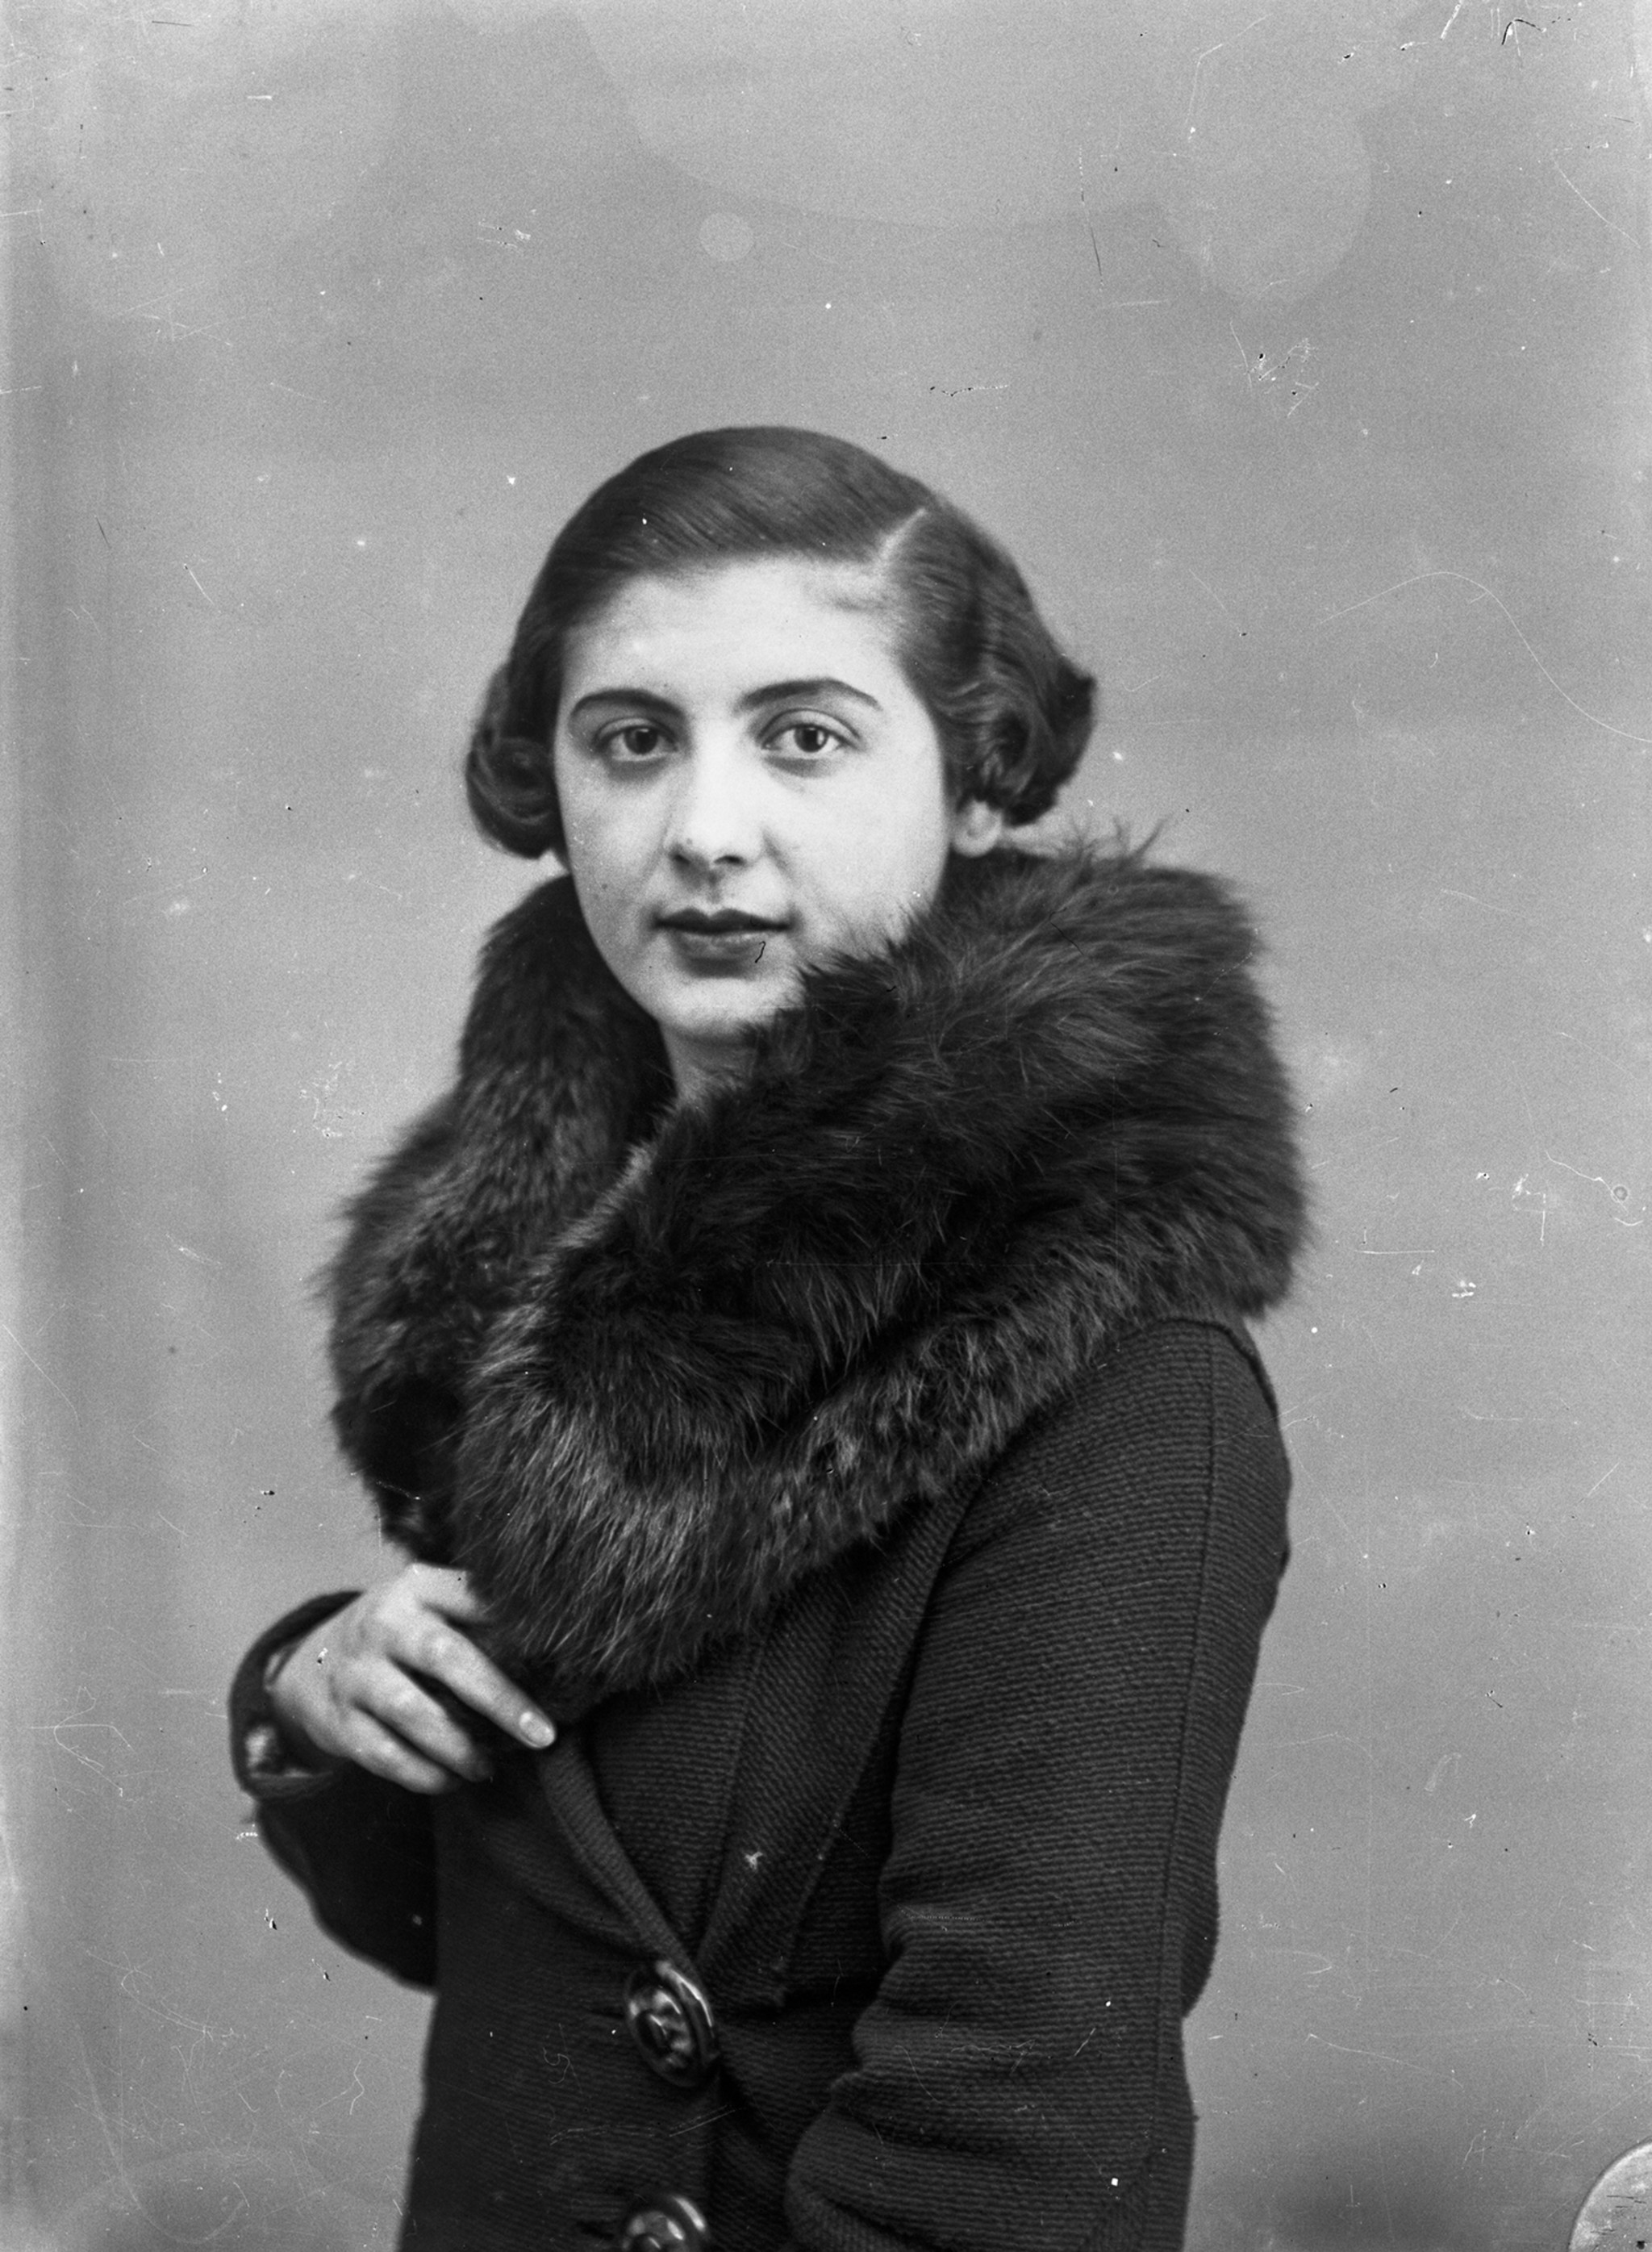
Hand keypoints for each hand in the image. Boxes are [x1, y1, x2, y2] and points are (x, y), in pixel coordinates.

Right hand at [267, 1562, 555, 1793]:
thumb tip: (559, 1643)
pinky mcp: (339, 1720)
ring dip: (458, 1745)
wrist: (313, 1661)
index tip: (561, 1652)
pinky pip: (383, 1753)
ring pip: (410, 1712)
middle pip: (445, 1657)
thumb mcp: (431, 1604)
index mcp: (416, 1588)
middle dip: (499, 1699)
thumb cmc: (404, 1633)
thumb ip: (479, 1614)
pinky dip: (423, 1773)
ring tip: (490, 1765)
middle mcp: (383, 1624)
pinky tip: (453, 1780)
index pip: (470, 1597)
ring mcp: (356, 1673)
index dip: (514, 1623)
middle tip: (541, 1735)